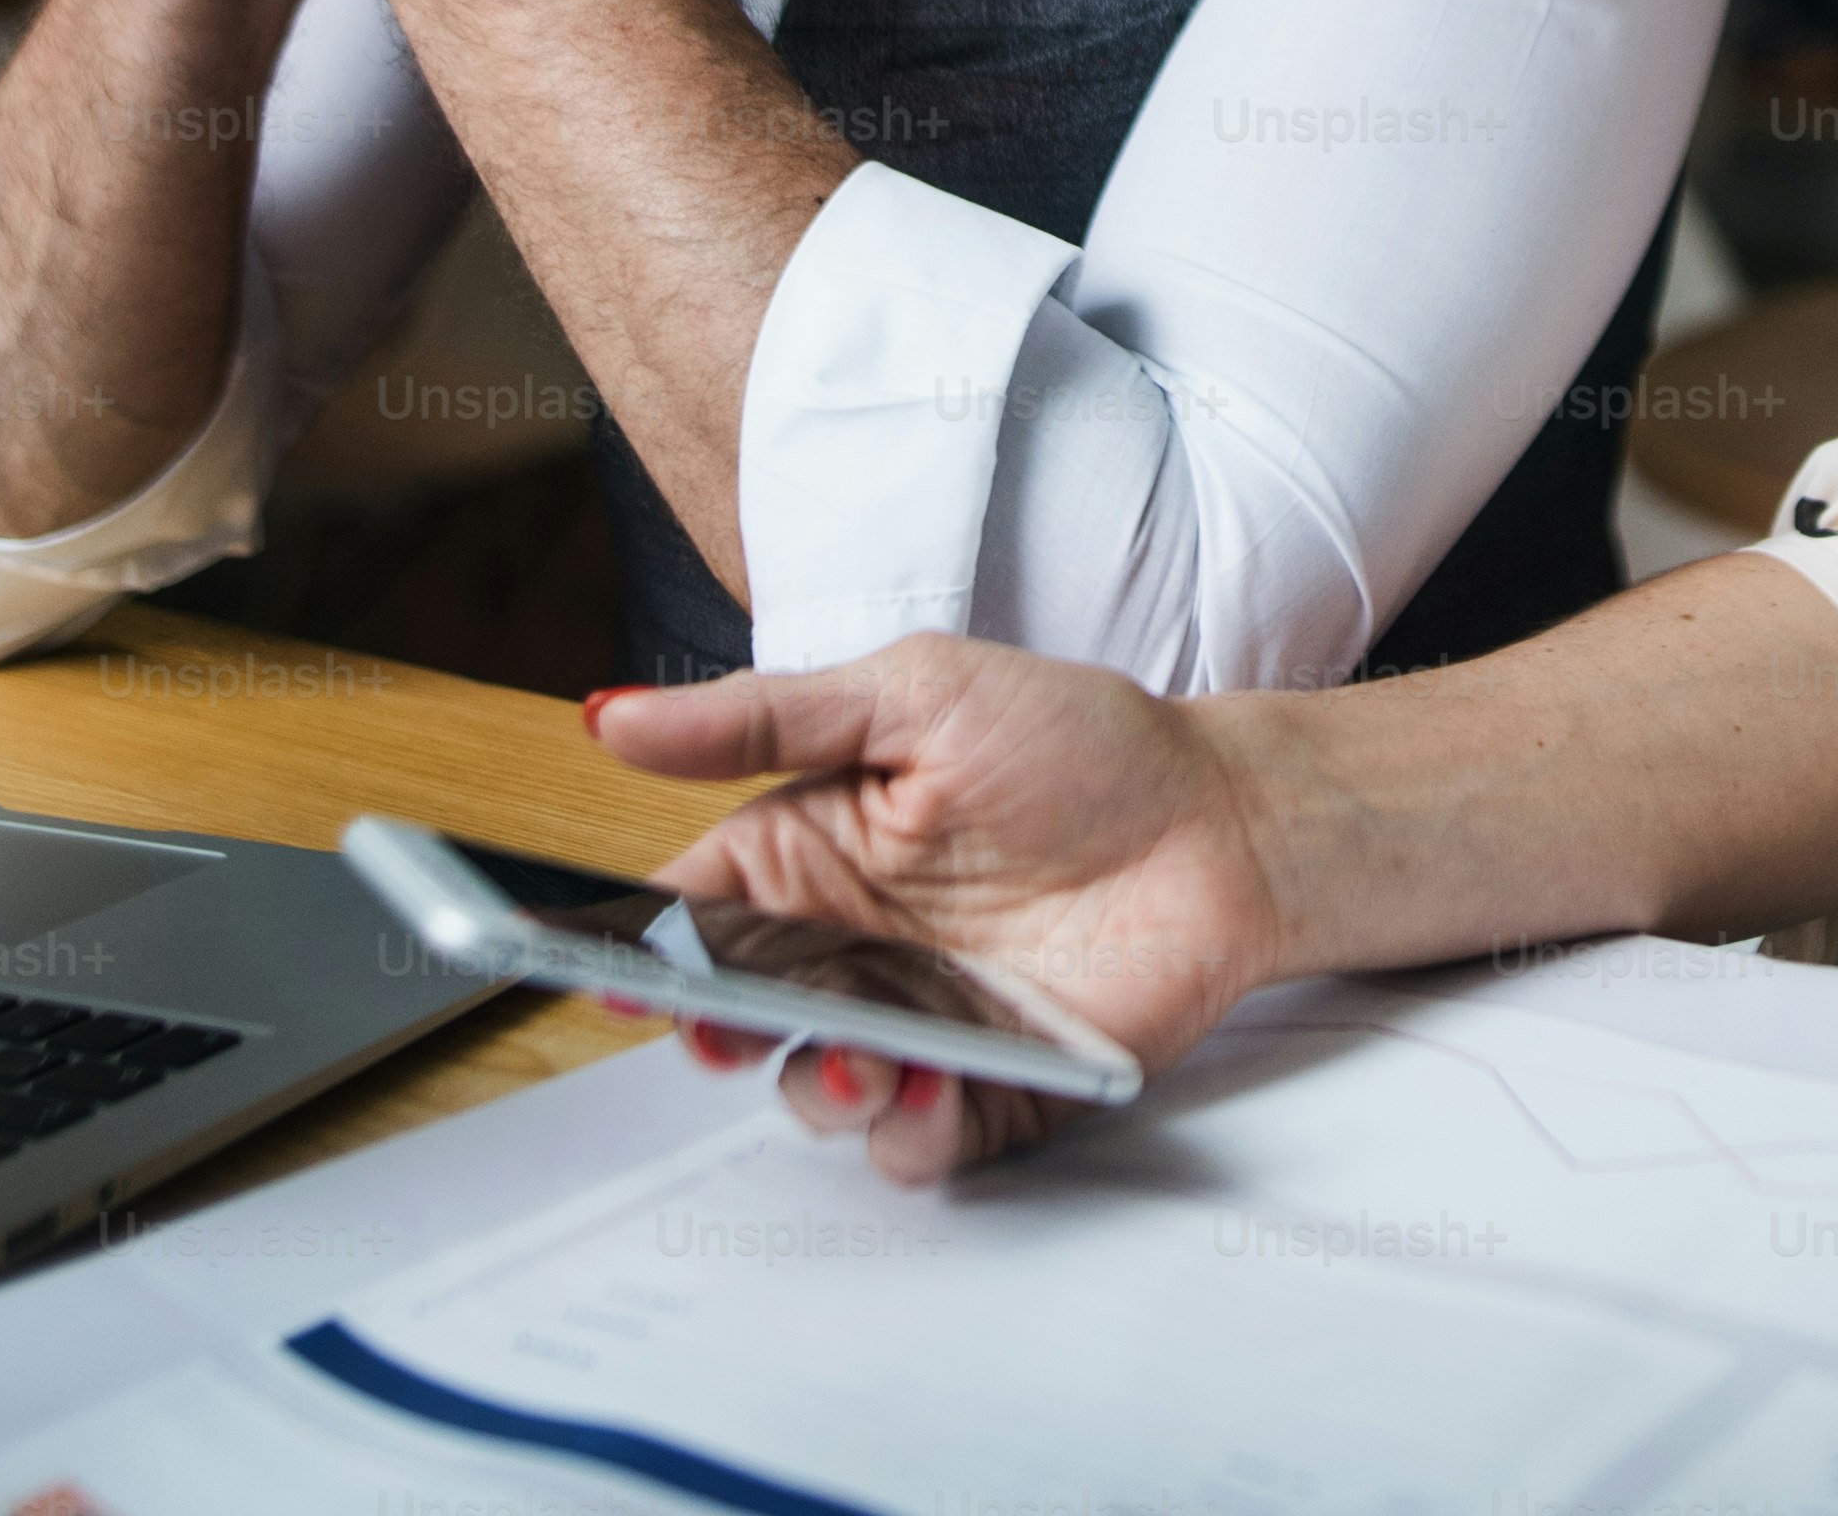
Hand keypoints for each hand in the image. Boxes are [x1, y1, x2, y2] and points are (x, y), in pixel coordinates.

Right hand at [591, 637, 1295, 1186]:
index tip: (615, 970)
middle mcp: (849, 950)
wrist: (1228, 823)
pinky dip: (908, 1132)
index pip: (694, 914)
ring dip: (820, 1091)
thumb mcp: (914, 697)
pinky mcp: (987, 1089)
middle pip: (739, 1020)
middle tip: (726, 1030)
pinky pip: (917, 1139)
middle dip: (717, 1038)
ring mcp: (915, 1025)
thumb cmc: (1080, 745)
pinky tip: (926, 1090)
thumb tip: (608, 717)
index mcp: (812, 854)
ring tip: (862, 1059)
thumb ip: (763, 720)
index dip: (644, 948)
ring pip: (817, 1092)